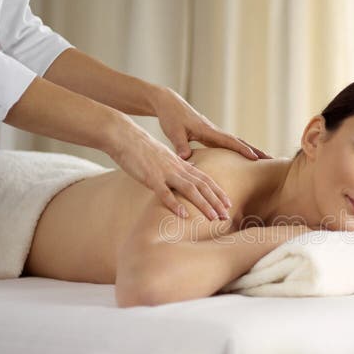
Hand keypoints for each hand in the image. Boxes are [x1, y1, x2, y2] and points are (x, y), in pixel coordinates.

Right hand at [108, 115, 231, 219]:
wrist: (125, 136)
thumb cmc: (143, 148)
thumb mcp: (166, 156)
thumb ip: (179, 165)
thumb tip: (191, 170)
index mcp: (181, 164)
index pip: (205, 179)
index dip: (218, 192)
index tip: (228, 204)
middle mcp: (177, 168)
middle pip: (202, 186)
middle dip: (216, 202)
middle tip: (227, 216)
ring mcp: (165, 173)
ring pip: (189, 190)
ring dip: (203, 204)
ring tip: (213, 218)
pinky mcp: (150, 177)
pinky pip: (164, 193)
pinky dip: (175, 204)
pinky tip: (183, 215)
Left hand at [153, 87, 270, 160]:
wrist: (169, 104)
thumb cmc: (171, 117)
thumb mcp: (173, 132)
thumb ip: (180, 145)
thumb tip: (186, 158)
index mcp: (207, 130)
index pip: (229, 141)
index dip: (242, 149)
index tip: (255, 157)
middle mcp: (214, 131)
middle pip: (238, 141)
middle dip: (254, 150)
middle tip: (271, 159)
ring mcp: (213, 133)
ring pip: (235, 142)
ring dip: (249, 150)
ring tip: (264, 159)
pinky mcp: (210, 135)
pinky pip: (227, 144)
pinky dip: (238, 149)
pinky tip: (243, 157)